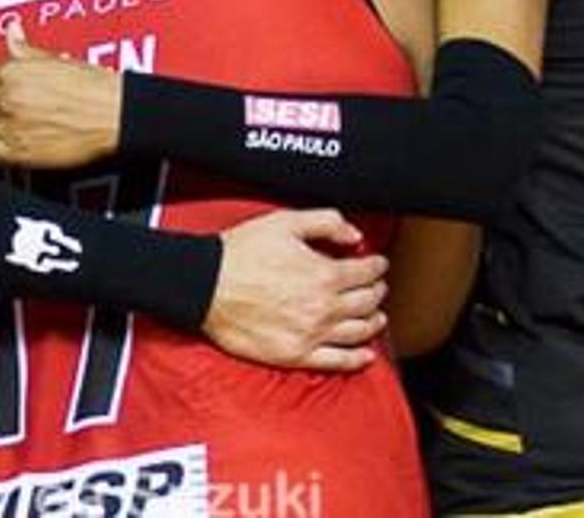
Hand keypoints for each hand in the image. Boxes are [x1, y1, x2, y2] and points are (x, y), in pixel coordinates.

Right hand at [204, 208, 388, 371]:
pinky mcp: (296, 355)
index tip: (377, 263)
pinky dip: (358, 359)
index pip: (366, 272)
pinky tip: (366, 354)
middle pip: (367, 302)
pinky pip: (338, 362)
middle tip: (377, 286)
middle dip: (377, 291)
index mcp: (324, 274)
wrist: (205, 286)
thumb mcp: (285, 222)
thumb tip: (355, 235)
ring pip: (358, 332)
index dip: (377, 266)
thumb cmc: (241, 253)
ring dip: (374, 322)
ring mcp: (312, 334)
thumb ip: (326, 222)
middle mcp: (324, 307)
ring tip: (377, 316)